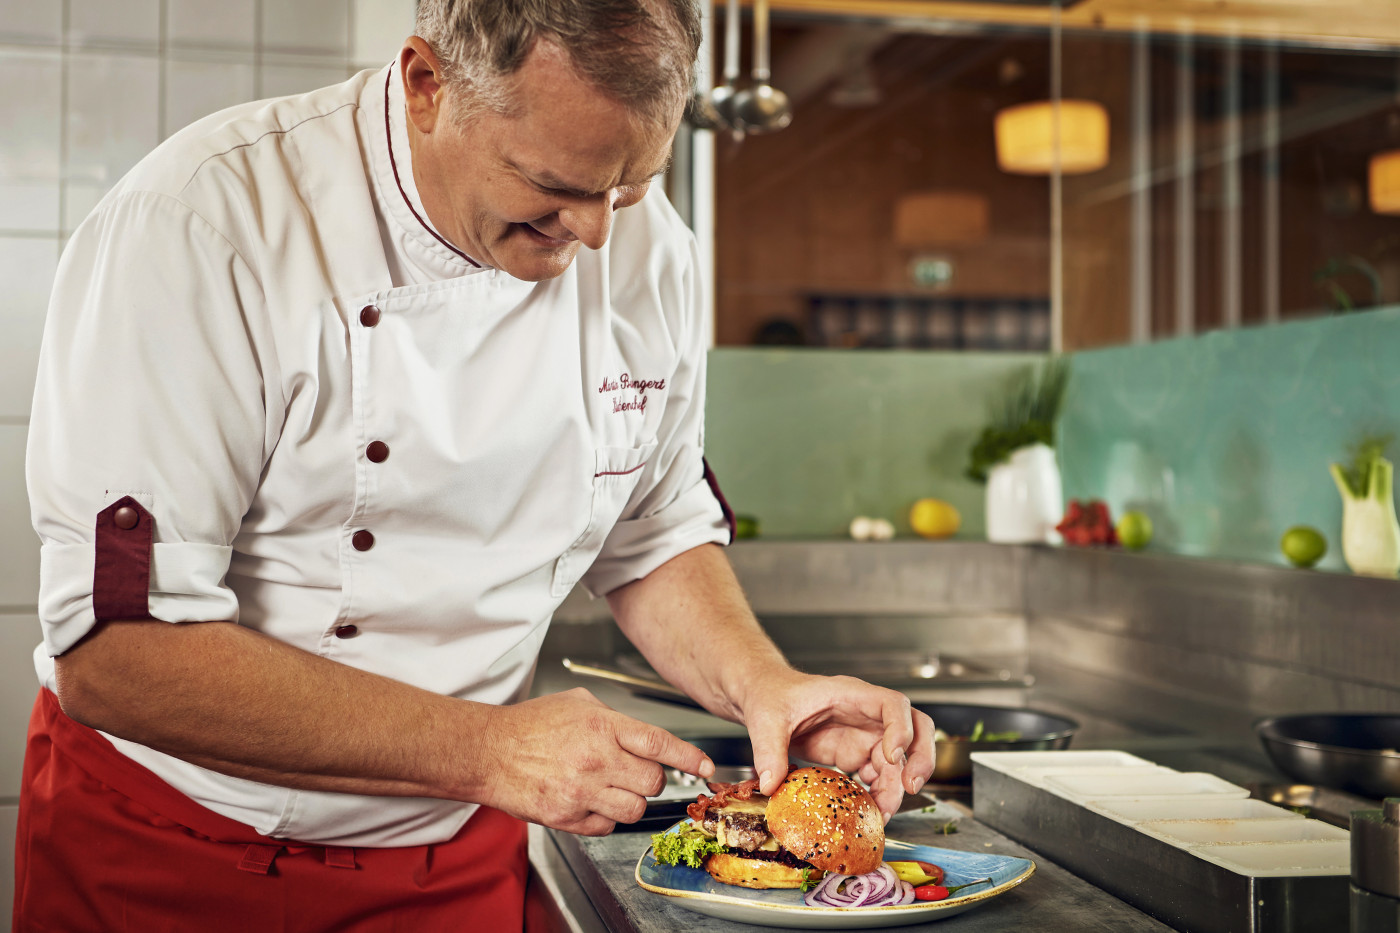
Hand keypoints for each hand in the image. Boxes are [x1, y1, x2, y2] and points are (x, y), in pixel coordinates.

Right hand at [474, 688, 713, 835]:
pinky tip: (591, 799)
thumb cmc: (528, 726)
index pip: (658, 743)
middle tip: (637, 773)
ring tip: (611, 786)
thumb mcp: (576, 703)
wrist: (487, 752)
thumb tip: (641, 735)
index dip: (688, 757)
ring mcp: (581, 791)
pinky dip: (606, 816)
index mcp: (601, 727)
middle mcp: (595, 760)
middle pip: (653, 781)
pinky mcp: (567, 817)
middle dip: (653, 779)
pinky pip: (607, 825)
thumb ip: (613, 718)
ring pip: (635, 808)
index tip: (705, 766)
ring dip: (631, 799)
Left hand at [742, 673, 934, 821]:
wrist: (766, 698)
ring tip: (882, 814)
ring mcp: (863, 735)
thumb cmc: (772, 694)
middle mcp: (865, 715)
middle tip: (911, 787)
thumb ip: (769, 749)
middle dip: (921, 758)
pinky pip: (879, 775)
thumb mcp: (766, 719)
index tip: (892, 756)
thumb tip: (771, 783)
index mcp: (850, 695)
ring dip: (897, 787)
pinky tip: (869, 811)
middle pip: (914, 730)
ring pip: (899, 760)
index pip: (893, 704)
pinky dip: (880, 794)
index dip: (901, 729)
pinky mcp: (855, 754)